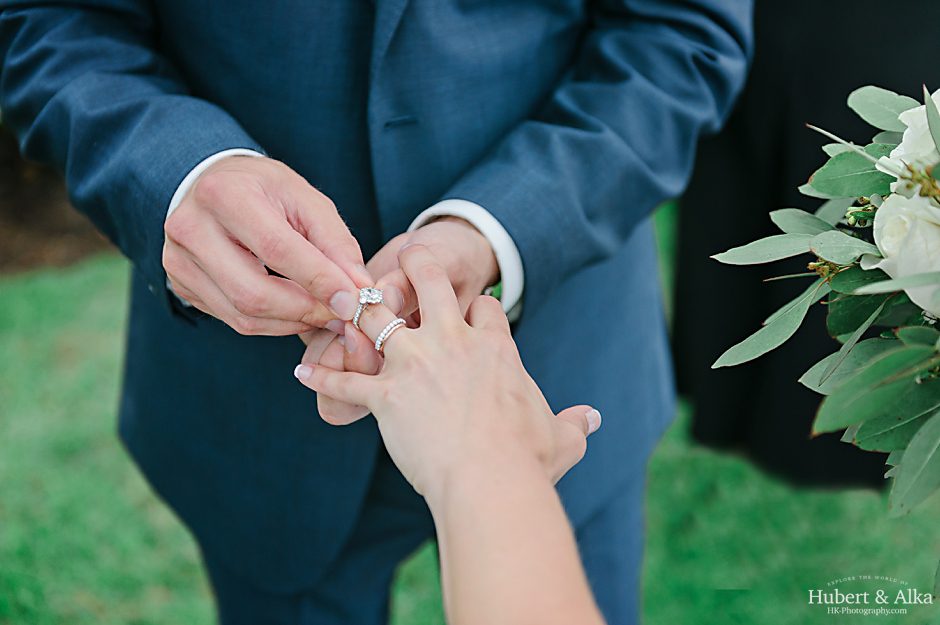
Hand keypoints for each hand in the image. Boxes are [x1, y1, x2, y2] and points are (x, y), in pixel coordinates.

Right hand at [163, 155, 371, 334]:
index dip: (319, 280)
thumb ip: (336, 243)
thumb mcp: (306, 200)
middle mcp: (191, 228)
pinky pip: (234, 320)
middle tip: (341, 314)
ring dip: (293, 322)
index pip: (276, 249)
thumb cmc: (265, 190)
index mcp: (225, 194)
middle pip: (254, 293)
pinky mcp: (181, 286)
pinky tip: (295, 311)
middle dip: (306, 311)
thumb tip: (359, 289)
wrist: (215, 186)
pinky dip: (273, 324)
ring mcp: (179, 261)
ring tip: (323, 313)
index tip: (353, 300)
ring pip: (243, 315)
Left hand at [293, 245, 599, 500]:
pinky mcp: (386, 396)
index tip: (473, 309)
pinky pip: (345, 379)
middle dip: (416, 264)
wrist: (491, 480)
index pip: (485, 306)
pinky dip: (321, 375)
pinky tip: (301, 371)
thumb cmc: (528, 459)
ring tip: (339, 298)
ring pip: (376, 318)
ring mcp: (415, 366)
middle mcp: (452, 343)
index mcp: (496, 348)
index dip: (479, 305)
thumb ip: (575, 423)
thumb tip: (595, 420)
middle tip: (405, 255)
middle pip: (428, 283)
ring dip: (357, 307)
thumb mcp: (559, 436)